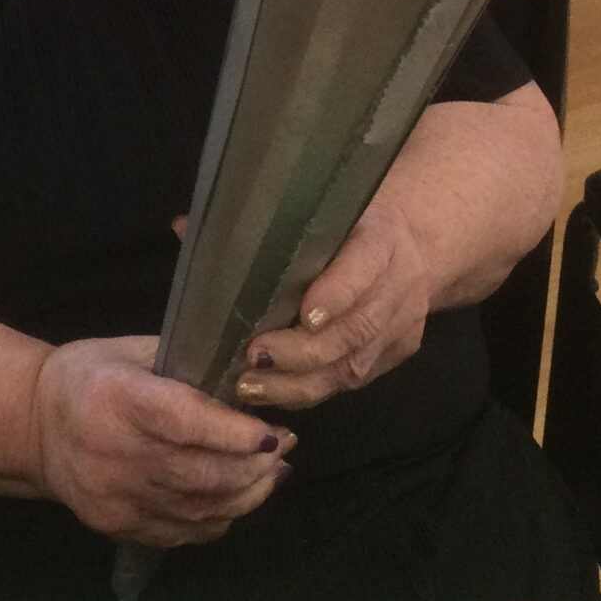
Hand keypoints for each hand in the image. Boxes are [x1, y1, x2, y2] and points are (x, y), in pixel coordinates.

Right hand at [29, 336, 293, 547]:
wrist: (32, 427)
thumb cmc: (87, 376)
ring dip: (248, 494)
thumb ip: (182, 364)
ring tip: (272, 473)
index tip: (271, 432)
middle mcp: (115, 454)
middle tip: (284, 448)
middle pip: (200, 475)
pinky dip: (220, 517)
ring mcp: (116, 499)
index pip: (183, 423)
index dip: (233, 433)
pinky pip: (184, 531)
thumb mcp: (128, 351)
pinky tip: (237, 497)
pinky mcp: (118, 527)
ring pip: (200, 509)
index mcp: (116, 399)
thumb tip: (246, 375)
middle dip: (254, 466)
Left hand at [238, 199, 430, 411]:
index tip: (304, 316)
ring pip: (353, 365)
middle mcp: (397, 286)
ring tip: (251, 385)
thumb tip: (185, 227)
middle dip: (302, 351)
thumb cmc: (347, 223)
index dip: (337, 294)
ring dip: (299, 382)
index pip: (363, 267)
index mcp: (380, 237)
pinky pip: (352, 381)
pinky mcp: (395, 356)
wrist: (416, 245)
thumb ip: (258, 223)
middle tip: (254, 357)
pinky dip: (311, 391)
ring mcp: (400, 327)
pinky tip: (273, 393)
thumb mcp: (318, 207)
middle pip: (356, 328)